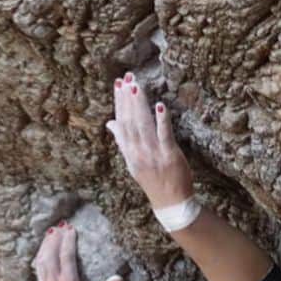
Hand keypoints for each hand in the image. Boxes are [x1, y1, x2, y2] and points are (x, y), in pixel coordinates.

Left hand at [32, 221, 120, 280]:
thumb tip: (119, 278)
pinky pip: (38, 268)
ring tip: (50, 233)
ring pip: (42, 259)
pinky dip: (40, 256)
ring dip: (46, 244)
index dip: (68, 240)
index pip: (67, 256)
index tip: (71, 228)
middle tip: (60, 225)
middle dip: (56, 238)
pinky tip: (42, 251)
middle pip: (52, 253)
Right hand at [105, 70, 193, 209]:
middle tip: (126, 77)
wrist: (171, 203)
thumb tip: (110, 123)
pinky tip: (159, 105)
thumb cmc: (153, 181)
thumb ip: (122, 141)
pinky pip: (164, 135)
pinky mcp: (170, 155)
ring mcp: (153, 154)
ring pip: (144, 125)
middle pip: (130, 121)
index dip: (119, 102)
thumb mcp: (133, 162)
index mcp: (129, 152)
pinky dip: (162, 120)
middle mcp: (138, 152)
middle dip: (127, 98)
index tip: (118, 83)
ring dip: (140, 104)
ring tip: (136, 86)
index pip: (121, 122)